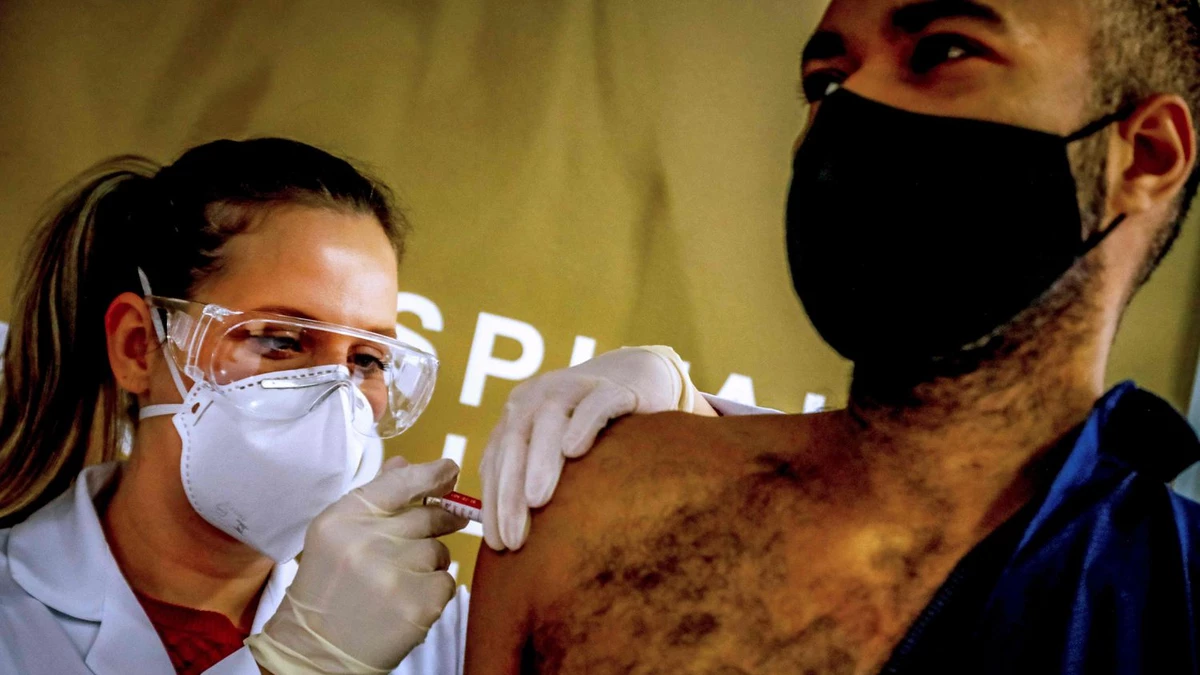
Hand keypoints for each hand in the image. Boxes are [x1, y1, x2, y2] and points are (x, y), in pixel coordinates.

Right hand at [245, 457, 468, 674]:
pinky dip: (433, 590)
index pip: (400, 482)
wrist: (314, 650)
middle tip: (441, 527)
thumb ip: (374, 497)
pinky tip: (407, 600)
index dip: (432, 473)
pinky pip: (446, 582)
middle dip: (440, 520)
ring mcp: (394, 574)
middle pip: (428, 516)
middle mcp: (368, 542)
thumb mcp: (336, 535)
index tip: (450, 470)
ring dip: (430, 562)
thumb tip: (407, 463)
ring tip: (401, 579)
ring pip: (439, 550)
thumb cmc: (327, 587)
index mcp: (344, 519)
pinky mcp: (417, 605)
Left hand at [480, 346, 702, 551]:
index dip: (493, 502)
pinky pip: (594, 404)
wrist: (640, 378)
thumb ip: (534, 478)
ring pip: (549, 420)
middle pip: (516, 442)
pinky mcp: (612, 387)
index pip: (497, 459)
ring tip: (536, 500)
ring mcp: (575, 386)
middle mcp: (539, 396)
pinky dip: (582, 424)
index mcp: (519, 413)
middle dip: (510, 492)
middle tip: (513, 537)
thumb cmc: (595, 429)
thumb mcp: (558, 450)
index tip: (497, 545)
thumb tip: (514, 542)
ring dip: (540, 460)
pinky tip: (574, 451)